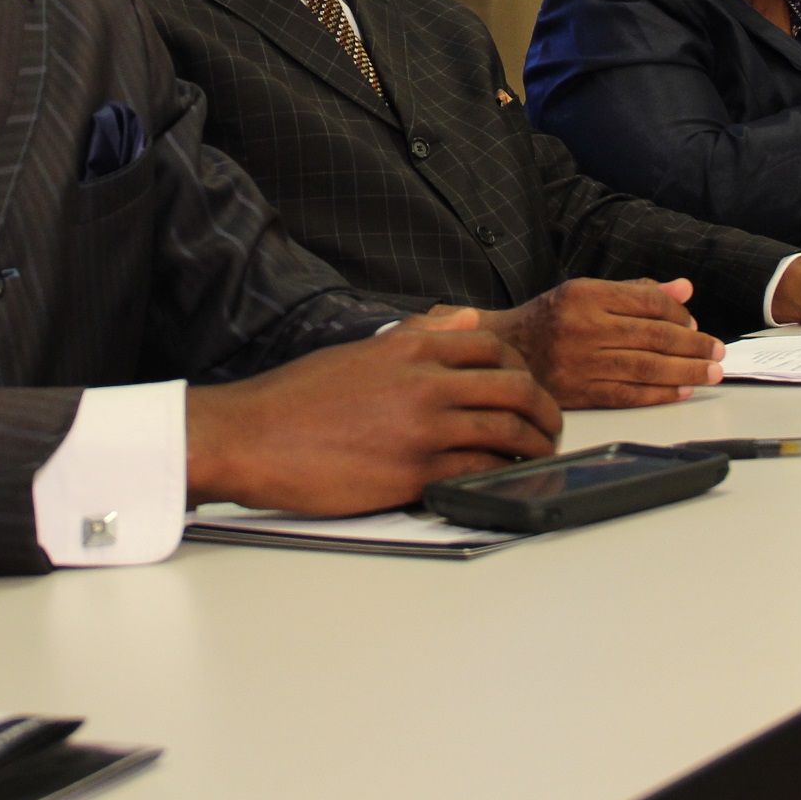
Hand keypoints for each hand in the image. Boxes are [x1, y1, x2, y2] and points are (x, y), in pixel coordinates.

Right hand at [184, 323, 557, 512]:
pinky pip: (480, 472)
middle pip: (514, 389)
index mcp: (409, 347)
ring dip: (533, 446)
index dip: (521, 370)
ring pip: (507, 432)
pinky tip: (505, 480)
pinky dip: (502, 475)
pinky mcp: (413, 473)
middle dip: (544, 410)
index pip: (492, 349)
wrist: (251, 437)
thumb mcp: (359, 351)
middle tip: (549, 426)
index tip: (526, 389)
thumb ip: (416, 336)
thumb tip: (462, 319)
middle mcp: (423, 383)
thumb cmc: (295, 399)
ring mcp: (422, 429)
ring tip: (538, 455)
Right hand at [469, 277, 724, 409]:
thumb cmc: (548, 319)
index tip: (696, 324)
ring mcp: (580, 362)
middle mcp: (583, 326)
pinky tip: (680, 390)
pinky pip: (628, 394)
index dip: (680, 315)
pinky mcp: (578, 392)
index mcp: (584, 294)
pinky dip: (659, 393)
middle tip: (717, 350)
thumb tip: (683, 290)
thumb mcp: (585, 292)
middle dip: (693, 344)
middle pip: (654, 336)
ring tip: (710, 372)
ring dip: (686, 370)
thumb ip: (635, 291)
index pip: (648, 303)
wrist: (503, 352)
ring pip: (647, 367)